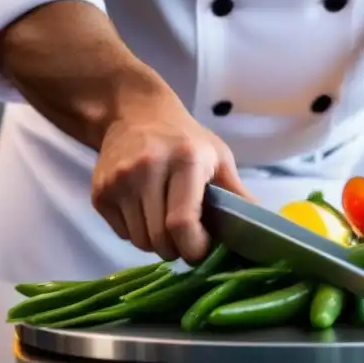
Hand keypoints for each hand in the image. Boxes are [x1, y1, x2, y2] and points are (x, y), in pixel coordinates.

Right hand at [91, 79, 252, 262]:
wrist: (132, 113)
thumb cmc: (184, 138)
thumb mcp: (218, 157)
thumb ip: (237, 194)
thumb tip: (264, 230)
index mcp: (184, 160)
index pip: (181, 222)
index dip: (194, 247)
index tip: (202, 249)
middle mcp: (147, 169)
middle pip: (160, 239)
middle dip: (178, 249)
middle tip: (187, 237)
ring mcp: (118, 181)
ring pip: (140, 241)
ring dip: (157, 242)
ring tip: (166, 220)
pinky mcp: (99, 193)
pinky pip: (122, 234)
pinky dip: (137, 232)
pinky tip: (146, 211)